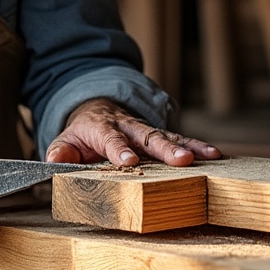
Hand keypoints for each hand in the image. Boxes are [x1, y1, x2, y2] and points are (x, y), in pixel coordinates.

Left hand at [45, 98, 221, 166]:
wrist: (97, 108)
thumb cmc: (82, 132)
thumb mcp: (64, 139)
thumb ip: (60, 151)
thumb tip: (54, 161)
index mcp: (102, 128)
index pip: (111, 139)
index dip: (119, 150)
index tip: (129, 162)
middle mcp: (128, 125)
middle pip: (148, 136)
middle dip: (165, 148)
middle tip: (182, 159)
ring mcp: (145, 129)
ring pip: (168, 136)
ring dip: (188, 145)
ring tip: (209, 155)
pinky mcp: (159, 134)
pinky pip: (179, 138)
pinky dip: (197, 145)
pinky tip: (215, 154)